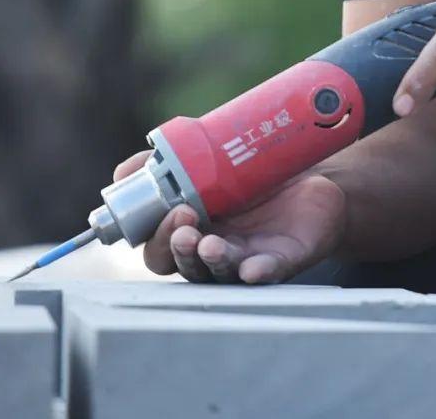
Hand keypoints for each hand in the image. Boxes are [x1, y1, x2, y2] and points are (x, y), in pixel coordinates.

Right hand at [111, 152, 346, 284]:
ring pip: (221, 272)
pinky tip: (252, 268)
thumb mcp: (211, 161)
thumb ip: (167, 163)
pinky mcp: (281, 260)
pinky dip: (259, 272)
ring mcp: (247, 258)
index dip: (156, 237)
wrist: (314, 176)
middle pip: (185, 266)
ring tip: (210, 243)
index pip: (160, 248)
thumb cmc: (256, 175)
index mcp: (192, 227)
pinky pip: (268, 272)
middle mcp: (214, 249)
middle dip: (179, 249)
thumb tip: (121, 175)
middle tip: (185, 225)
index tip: (165, 210)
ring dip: (212, 260)